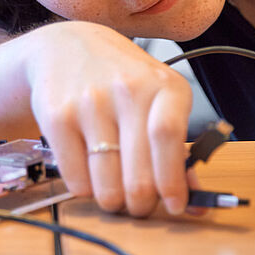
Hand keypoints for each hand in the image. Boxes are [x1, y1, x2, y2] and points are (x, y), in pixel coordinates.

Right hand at [21, 21, 193, 216]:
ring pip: (106, 183)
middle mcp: (128, 89)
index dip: (172, 180)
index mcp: (165, 85)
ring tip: (116, 192)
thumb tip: (197, 203)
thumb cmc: (123, 80)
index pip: (169, 136)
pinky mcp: (57, 116)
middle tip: (141, 206)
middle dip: (141, 203)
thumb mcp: (160, 101)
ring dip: (113, 201)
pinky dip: (87, 190)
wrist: (66, 47)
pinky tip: (91, 174)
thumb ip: (179, 151)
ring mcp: (90, 101)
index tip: (174, 206)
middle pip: (138, 171)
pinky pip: (76, 179)